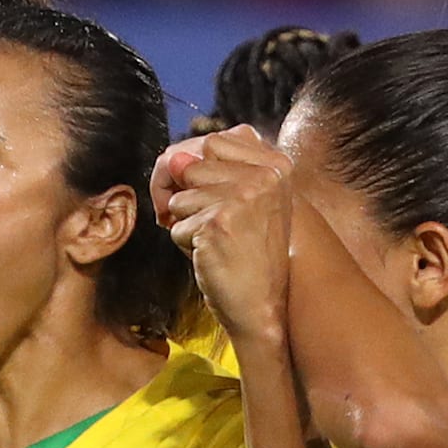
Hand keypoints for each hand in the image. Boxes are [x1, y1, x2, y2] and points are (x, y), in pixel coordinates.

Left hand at [155, 130, 292, 343]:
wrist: (261, 305)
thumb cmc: (250, 254)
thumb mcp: (245, 201)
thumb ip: (214, 171)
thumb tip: (172, 158)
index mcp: (276, 165)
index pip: (213, 141)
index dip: (194, 167)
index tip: (198, 190)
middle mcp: (264, 176)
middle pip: (190, 164)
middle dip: (183, 195)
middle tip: (205, 223)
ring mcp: (243, 197)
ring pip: (180, 196)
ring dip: (187, 222)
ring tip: (216, 241)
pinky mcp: (218, 222)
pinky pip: (177, 224)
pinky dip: (185, 243)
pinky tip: (212, 255)